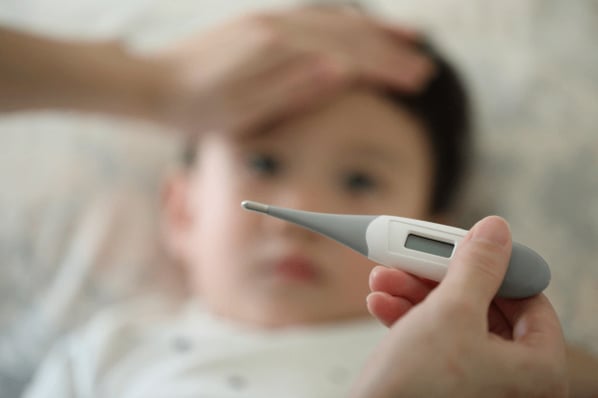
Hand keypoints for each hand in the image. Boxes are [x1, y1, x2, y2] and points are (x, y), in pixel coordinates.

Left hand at [146, 6, 433, 134]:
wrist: (151, 85)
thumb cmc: (195, 107)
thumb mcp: (243, 110)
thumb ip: (293, 88)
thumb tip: (341, 69)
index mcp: (276, 48)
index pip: (346, 54)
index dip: (385, 67)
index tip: (417, 79)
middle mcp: (276, 26)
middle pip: (346, 32)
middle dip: (389, 49)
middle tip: (423, 65)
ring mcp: (268, 21)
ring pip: (333, 20)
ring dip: (372, 30)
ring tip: (407, 37)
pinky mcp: (261, 26)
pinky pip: (314, 19)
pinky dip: (343, 24)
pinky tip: (356, 31)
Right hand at [351, 216, 567, 397]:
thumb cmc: (417, 388)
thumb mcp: (451, 312)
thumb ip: (478, 266)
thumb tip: (496, 232)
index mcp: (536, 367)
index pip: (529, 298)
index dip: (495, 267)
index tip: (467, 249)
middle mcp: (513, 379)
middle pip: (483, 305)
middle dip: (438, 279)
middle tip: (416, 260)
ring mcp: (478, 382)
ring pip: (453, 320)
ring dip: (415, 293)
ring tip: (385, 278)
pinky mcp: (446, 383)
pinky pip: (436, 340)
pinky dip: (410, 318)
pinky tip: (383, 302)